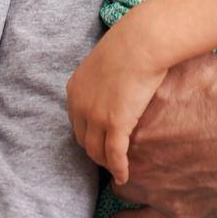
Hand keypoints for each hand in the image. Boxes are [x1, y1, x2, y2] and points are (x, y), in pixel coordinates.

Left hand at [65, 14, 167, 185]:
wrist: (142, 41)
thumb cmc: (131, 44)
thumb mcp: (105, 61)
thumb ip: (103, 79)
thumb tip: (113, 86)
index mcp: (75, 89)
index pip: (77, 122)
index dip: (90, 134)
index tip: (101, 140)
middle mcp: (80, 105)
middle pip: (84, 140)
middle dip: (95, 151)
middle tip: (110, 158)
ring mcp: (96, 116)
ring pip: (97, 152)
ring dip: (106, 163)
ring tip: (117, 169)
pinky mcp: (115, 124)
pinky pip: (115, 156)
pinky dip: (118, 169)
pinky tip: (124, 176)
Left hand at [110, 45, 216, 217]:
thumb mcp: (178, 66)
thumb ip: (152, 72)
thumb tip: (139, 58)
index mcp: (130, 122)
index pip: (108, 127)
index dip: (117, 124)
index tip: (124, 121)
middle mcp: (135, 158)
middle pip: (113, 157)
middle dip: (121, 151)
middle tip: (135, 143)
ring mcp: (154, 189)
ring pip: (122, 188)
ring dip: (125, 180)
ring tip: (129, 175)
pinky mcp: (177, 214)